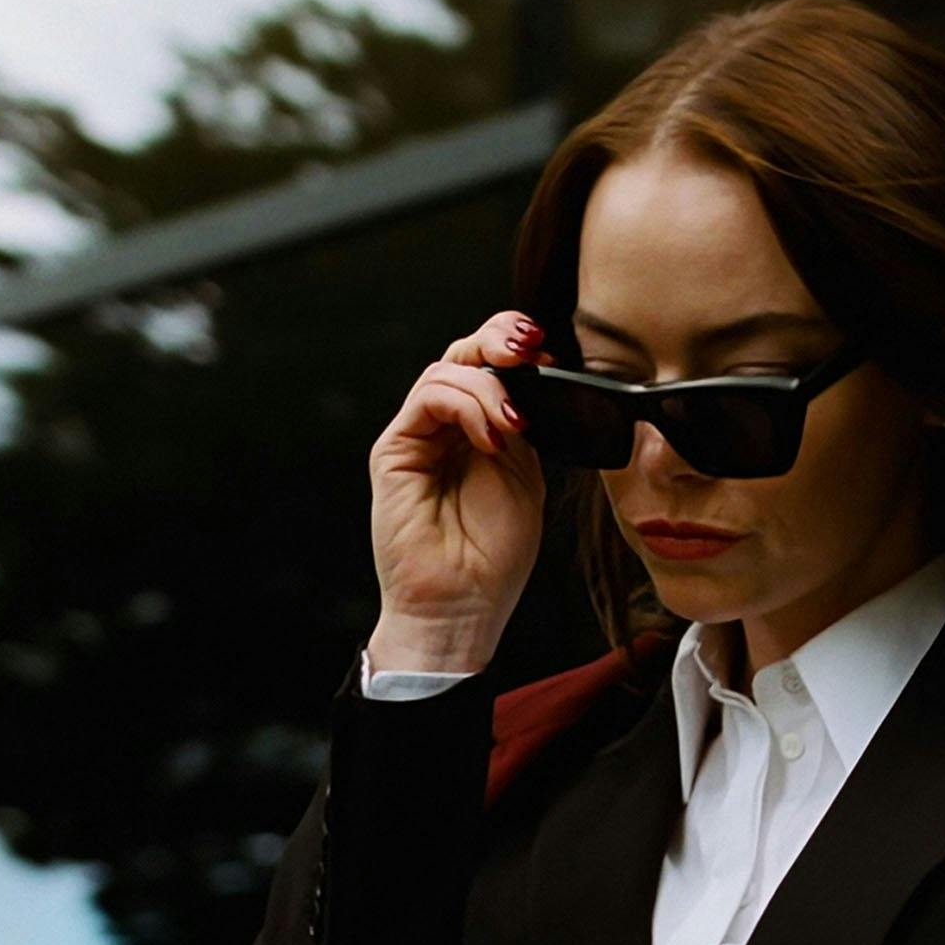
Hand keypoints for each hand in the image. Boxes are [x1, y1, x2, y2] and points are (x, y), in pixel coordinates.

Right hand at [365, 308, 548, 671]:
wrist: (462, 604)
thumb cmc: (493, 555)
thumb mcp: (524, 474)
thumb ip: (521, 423)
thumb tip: (532, 372)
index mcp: (479, 431)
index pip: (491, 367)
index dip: (516, 346)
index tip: (549, 351)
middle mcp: (445, 427)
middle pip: (465, 354)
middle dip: (500, 339)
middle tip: (529, 347)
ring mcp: (418, 436)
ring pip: (448, 370)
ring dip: (490, 386)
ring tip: (514, 426)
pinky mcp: (395, 449)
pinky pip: (429, 397)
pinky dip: (467, 405)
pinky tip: (490, 437)